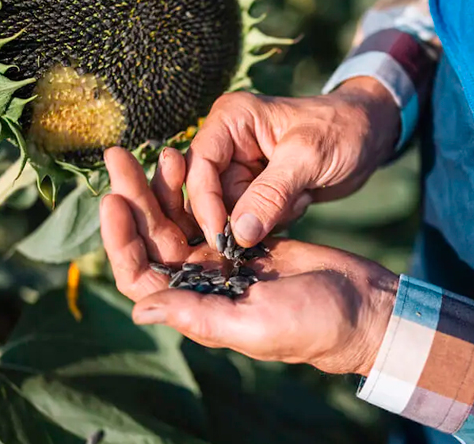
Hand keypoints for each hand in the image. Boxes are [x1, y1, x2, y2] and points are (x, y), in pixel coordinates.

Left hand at [101, 146, 397, 375]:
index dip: (121, 239)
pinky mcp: (242, 239)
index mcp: (195, 307)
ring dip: (162, 187)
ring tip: (158, 150)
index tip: (113, 200)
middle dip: (134, 197)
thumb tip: (139, 310)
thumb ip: (199, 315)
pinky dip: (194, 188)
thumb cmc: (312, 323)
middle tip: (118, 157)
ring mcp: (221, 260)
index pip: (140, 274)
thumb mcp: (254, 323)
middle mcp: (200, 283)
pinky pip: (207, 209)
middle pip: (152, 238)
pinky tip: (188, 160)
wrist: (360, 305)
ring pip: (177, 219)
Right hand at [186, 77, 399, 247]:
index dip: (205, 204)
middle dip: (243, 214)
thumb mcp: (308, 158)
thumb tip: (237, 234)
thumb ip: (271, 194)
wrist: (370, 134)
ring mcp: (241, 168)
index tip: (222, 238)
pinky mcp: (256, 190)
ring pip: (232, 212)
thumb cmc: (342, 130)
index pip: (199, 167)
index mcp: (230, 120)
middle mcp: (227, 142)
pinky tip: (302, 199)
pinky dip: (276, 220)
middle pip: (210, 195)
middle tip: (282, 212)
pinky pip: (251, 219)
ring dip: (266, 217)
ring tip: (300, 195)